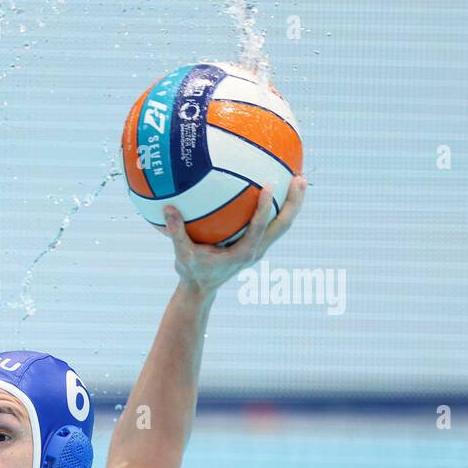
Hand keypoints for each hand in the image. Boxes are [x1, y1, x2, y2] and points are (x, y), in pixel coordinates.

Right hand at [161, 173, 305, 296]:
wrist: (201, 289)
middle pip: (284, 225)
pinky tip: (279, 190)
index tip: (268, 186)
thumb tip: (168, 208)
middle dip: (294, 202)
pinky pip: (275, 224)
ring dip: (294, 203)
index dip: (264, 208)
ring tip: (299, 179)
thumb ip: (176, 232)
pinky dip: (281, 207)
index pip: (258, 228)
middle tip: (299, 178)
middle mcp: (256, 250)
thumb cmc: (192, 271)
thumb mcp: (182, 254)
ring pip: (284, 224)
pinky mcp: (257, 244)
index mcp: (242, 252)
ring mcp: (259, 248)